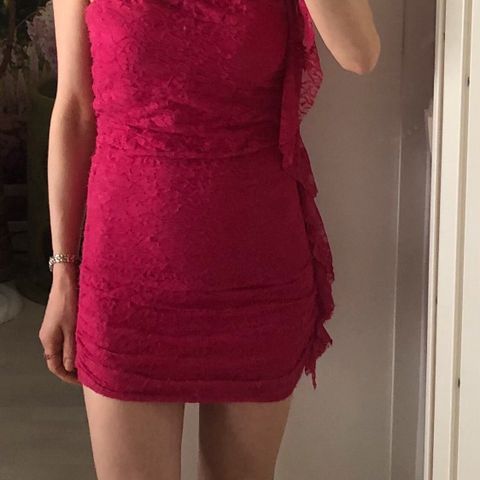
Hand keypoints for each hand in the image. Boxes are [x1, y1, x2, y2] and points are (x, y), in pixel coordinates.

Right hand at [38, 265, 80, 384]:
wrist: (67, 281)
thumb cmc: (69, 303)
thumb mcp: (72, 330)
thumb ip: (71, 350)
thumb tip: (69, 368)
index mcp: (49, 341)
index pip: (55, 366)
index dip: (67, 376)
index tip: (81, 381)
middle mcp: (49, 336)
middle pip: (58, 358)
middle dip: (72, 367)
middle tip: (88, 372)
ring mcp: (55, 328)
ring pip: (64, 348)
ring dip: (75, 355)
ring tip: (90, 360)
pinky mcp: (61, 320)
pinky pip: (67, 338)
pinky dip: (76, 344)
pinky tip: (88, 343)